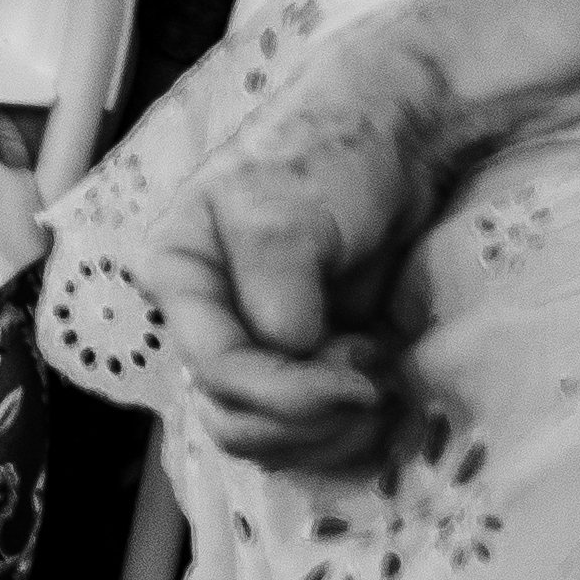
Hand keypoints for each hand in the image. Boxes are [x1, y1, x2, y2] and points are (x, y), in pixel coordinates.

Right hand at [134, 21, 476, 473]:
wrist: (399, 141)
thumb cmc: (329, 157)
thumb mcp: (285, 216)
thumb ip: (275, 293)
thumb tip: (289, 352)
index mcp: (180, 277)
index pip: (215, 369)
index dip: (285, 392)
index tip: (362, 377)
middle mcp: (210, 321)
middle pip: (229, 418)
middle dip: (306, 421)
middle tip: (371, 383)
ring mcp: (261, 348)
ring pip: (265, 438)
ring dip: (331, 434)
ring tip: (382, 382)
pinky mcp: (309, 366)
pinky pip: (309, 433)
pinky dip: (350, 433)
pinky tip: (386, 391)